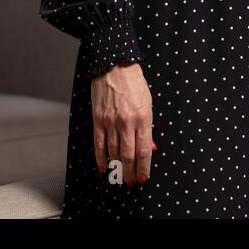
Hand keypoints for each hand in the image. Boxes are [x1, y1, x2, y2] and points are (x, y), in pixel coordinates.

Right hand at [91, 61, 154, 186]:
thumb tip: (150, 148)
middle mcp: (127, 122)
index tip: (143, 177)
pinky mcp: (98, 120)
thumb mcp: (148, 103)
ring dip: (117, 169)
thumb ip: (148, 128)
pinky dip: (101, 158)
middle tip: (130, 183)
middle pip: (129, 156)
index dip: (144, 168)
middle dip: (130, 173)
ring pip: (114, 153)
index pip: (144, 150)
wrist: (114, 65)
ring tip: (120, 178)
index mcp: (143, 118)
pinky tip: (104, 167)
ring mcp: (111, 122)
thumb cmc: (134, 82)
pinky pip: (99, 144)